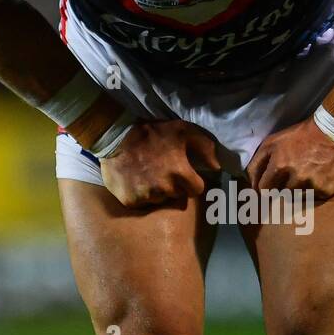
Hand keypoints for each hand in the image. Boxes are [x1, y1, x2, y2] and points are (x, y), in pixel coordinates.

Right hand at [100, 120, 221, 208]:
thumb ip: (205, 147)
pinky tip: (135, 180)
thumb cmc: (152, 132)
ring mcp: (146, 196)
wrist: (116, 136)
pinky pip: (141, 203)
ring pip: (158, 200)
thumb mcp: (182, 131)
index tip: (183, 173)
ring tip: (147, 174)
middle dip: (173, 185)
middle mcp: (165, 189)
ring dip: (156, 191)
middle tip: (161, 170)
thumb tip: (217, 166)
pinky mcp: (130, 201)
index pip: (196, 190)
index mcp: (180, 174)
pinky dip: (139, 194)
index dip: (191, 181)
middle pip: (177, 195)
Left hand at [245, 117, 333, 198]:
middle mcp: (296, 178)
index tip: (265, 188)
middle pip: (280, 194)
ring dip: (296, 190)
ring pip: (296, 198)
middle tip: (287, 179)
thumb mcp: (273, 142)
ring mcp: (312, 185)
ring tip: (303, 177)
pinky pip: (313, 198)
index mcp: (280, 165)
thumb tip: (250, 182)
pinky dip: (312, 191)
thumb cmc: (300, 135)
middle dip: (279, 189)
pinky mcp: (326, 191)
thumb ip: (258, 162)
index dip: (262, 189)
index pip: (263, 188)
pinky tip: (316, 178)